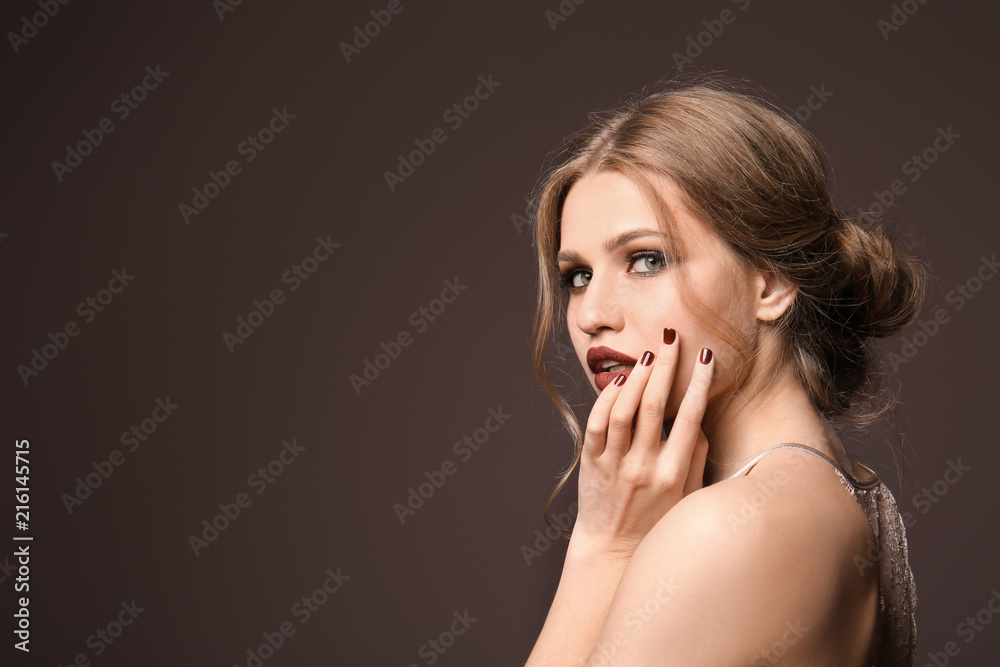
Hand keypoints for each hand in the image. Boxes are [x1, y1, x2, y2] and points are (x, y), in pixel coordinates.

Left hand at [571, 329, 712, 556]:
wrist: (613, 550)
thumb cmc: (657, 521)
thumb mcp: (689, 495)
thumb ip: (696, 456)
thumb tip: (697, 419)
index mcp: (674, 473)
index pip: (690, 417)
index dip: (698, 382)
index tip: (705, 355)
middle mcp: (645, 466)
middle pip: (655, 404)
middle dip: (665, 365)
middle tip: (672, 337)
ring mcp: (614, 464)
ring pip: (624, 408)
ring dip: (636, 375)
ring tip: (647, 354)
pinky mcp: (590, 463)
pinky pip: (597, 422)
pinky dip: (607, 397)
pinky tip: (620, 381)